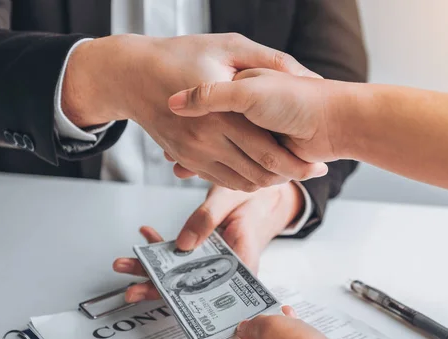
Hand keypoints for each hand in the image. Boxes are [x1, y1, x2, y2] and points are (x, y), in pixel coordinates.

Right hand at [62, 34, 327, 190]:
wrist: (131, 74)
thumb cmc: (180, 54)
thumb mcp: (229, 46)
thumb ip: (270, 60)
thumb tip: (309, 75)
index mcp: (224, 112)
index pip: (269, 153)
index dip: (297, 164)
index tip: (317, 166)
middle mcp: (207, 138)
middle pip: (258, 173)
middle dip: (288, 177)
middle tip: (308, 173)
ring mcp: (194, 152)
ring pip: (241, 183)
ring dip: (267, 183)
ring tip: (287, 174)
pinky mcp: (186, 159)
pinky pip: (220, 181)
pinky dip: (244, 183)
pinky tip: (258, 174)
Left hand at [113, 182, 303, 301]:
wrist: (262, 194)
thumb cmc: (255, 198)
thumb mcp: (232, 199)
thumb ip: (208, 218)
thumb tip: (182, 244)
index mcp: (243, 264)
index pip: (214, 291)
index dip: (188, 302)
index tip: (163, 300)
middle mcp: (226, 269)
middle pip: (190, 287)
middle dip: (158, 288)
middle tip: (131, 290)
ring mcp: (213, 261)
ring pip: (180, 272)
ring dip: (150, 268)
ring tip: (124, 264)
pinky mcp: (204, 250)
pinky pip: (179, 254)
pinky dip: (160, 245)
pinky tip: (146, 234)